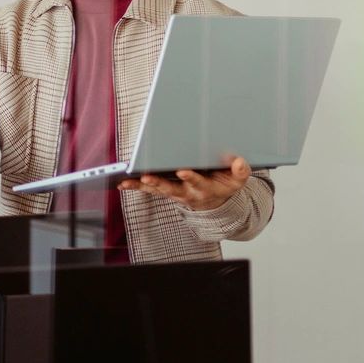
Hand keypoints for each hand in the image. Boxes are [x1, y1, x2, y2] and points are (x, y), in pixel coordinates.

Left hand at [119, 154, 250, 210]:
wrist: (216, 200)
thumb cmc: (225, 184)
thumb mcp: (238, 180)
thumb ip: (241, 171)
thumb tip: (240, 162)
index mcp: (206, 188)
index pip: (199, 183)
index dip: (191, 178)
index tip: (183, 171)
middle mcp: (188, 193)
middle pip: (172, 189)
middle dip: (160, 184)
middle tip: (148, 178)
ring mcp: (175, 193)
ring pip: (158, 189)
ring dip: (144, 185)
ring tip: (130, 180)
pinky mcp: (165, 190)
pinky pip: (149, 190)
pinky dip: (135, 186)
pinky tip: (122, 183)